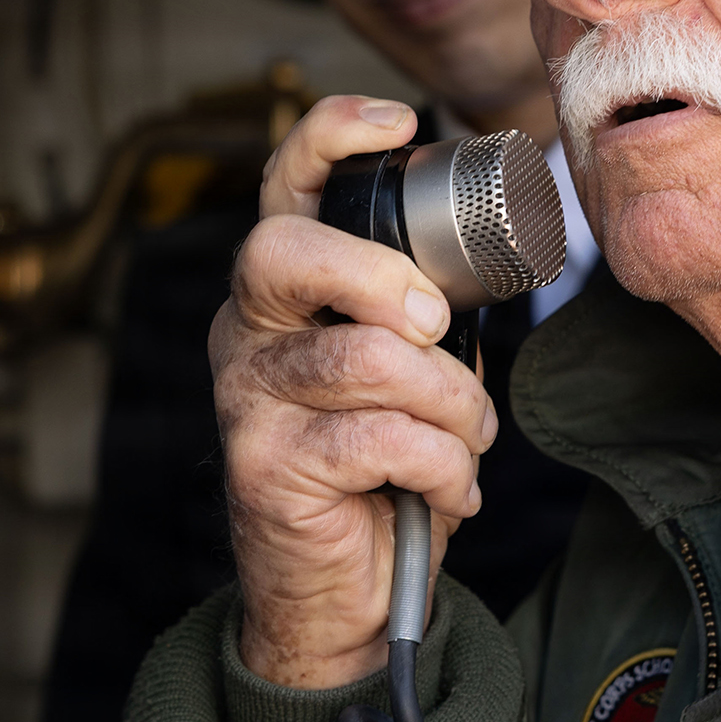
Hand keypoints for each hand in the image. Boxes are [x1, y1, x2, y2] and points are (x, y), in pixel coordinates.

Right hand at [212, 96, 495, 688]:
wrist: (346, 597)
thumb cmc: (385, 469)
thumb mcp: (411, 371)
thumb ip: (422, 312)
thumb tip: (475, 272)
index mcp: (284, 292)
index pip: (283, 188)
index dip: (330, 138)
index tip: (399, 124)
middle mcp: (247, 332)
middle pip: (288, 252)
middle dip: (384, 280)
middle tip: (438, 331)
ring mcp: (245, 399)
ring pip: (367, 358)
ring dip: (453, 406)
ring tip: (467, 441)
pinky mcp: (264, 467)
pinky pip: (384, 439)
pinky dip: (445, 467)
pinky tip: (448, 490)